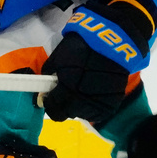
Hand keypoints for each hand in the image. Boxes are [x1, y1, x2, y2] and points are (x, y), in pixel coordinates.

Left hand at [40, 0, 150, 124]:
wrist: (111, 43)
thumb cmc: (80, 47)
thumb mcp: (57, 59)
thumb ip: (49, 78)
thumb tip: (45, 91)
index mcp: (67, 91)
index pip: (53, 111)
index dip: (50, 103)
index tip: (50, 96)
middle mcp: (83, 102)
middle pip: (67, 113)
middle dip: (63, 103)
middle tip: (66, 89)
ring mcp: (99, 105)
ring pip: (82, 114)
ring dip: (78, 106)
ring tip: (82, 89)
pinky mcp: (112, 104)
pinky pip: (97, 112)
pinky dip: (93, 105)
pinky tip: (93, 92)